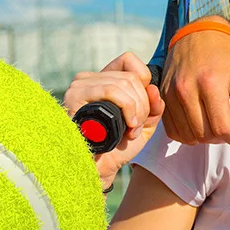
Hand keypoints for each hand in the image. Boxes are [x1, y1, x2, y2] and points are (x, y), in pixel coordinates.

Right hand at [63, 52, 164, 185]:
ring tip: (132, 130)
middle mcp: (89, 78)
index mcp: (104, 80)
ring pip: (124, 83)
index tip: (143, 108)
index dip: (144, 81)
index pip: (129, 60)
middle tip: (137, 126)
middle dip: (143, 104)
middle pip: (131, 76)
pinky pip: (112, 91)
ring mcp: (80, 85)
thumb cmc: (118, 146)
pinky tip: (127, 127)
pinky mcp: (75, 96)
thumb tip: (153, 88)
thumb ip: (154, 105)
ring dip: (136, 110)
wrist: (99, 168)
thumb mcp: (144, 123)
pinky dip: (127, 109)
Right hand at [161, 24, 229, 145]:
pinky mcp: (163, 98)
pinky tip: (201, 124)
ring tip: (217, 124)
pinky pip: (172, 130)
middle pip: (205, 134)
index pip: (222, 127)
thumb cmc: (224, 55)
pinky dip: (188, 134)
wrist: (200, 34)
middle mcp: (186, 89)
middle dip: (223, 138)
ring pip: (188, 135)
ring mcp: (171, 94)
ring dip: (206, 138)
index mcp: (210, 83)